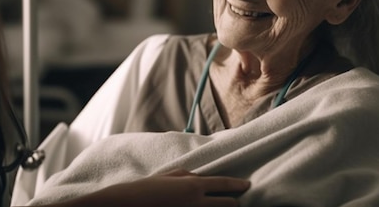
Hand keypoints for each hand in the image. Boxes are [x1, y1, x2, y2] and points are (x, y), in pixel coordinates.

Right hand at [77, 169, 249, 206]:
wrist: (131, 204)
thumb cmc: (148, 188)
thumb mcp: (170, 176)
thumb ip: (189, 176)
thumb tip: (204, 178)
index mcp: (193, 185)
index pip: (223, 184)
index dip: (238, 185)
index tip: (247, 186)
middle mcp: (197, 202)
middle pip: (228, 205)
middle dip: (235, 203)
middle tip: (238, 201)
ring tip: (227, 206)